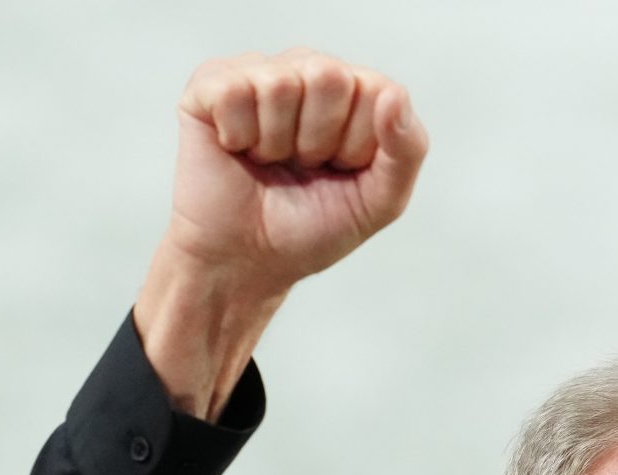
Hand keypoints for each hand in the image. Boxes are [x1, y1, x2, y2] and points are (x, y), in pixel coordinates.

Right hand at [132, 47, 427, 419]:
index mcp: (354, 93)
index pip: (376, 90)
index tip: (339, 171)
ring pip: (280, 84)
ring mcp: (258, 72)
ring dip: (275, 143)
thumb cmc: (312, 228)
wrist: (246, 261)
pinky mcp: (210, 84)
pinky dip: (238, 136)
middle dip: (317, 140)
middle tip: (302, 167)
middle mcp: (307, 70)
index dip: (357, 144)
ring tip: (269, 162)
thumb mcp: (379, 201)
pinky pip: (233, 91)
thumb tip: (393, 94)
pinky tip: (236, 149)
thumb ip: (407, 150)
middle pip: (328, 76)